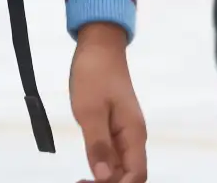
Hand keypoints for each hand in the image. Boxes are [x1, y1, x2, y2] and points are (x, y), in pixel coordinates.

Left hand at [70, 22, 147, 182]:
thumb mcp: (89, 110)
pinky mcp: (113, 126)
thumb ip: (97, 144)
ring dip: (104, 176)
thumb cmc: (94, 74)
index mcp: (134, 134)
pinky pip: (113, 152)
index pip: (136, 174)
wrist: (98, 47)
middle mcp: (133, 137)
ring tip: (80, 181)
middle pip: (129, 173)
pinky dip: (101, 163)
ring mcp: (124, 131)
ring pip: (120, 165)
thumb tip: (103, 176)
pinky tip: (87, 168)